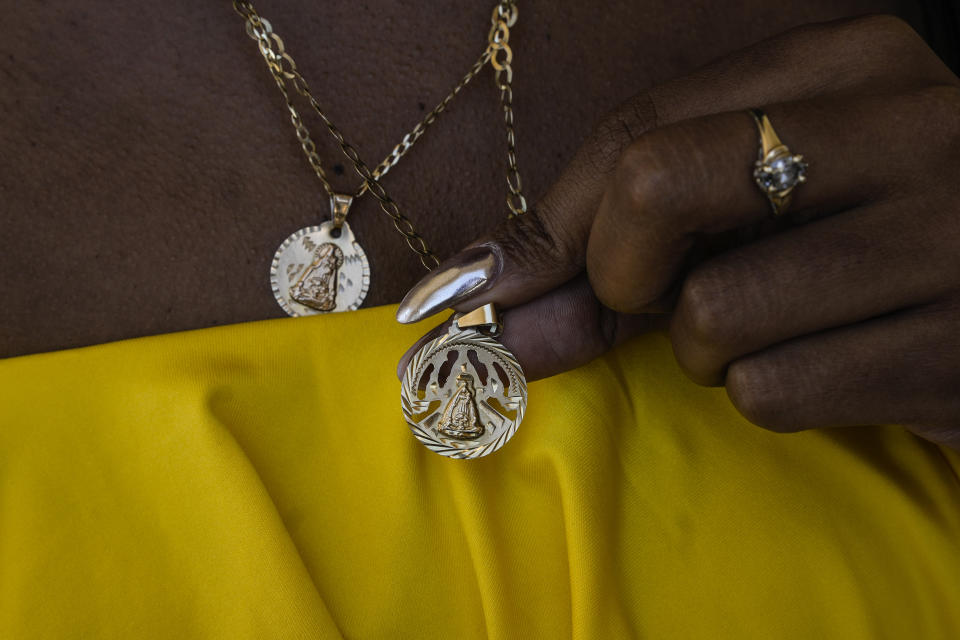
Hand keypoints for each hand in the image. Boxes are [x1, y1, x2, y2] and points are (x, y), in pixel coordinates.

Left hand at [396, 15, 959, 449]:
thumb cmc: (866, 242)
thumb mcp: (765, 200)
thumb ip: (630, 237)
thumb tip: (496, 303)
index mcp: (854, 66)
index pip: (642, 128)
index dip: (552, 221)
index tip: (497, 282)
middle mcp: (912, 131)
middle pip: (656, 186)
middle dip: (619, 271)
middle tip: (658, 295)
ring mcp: (947, 241)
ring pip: (711, 314)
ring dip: (709, 349)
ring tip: (784, 325)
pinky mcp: (957, 352)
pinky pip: (772, 391)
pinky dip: (771, 395)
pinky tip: (838, 364)